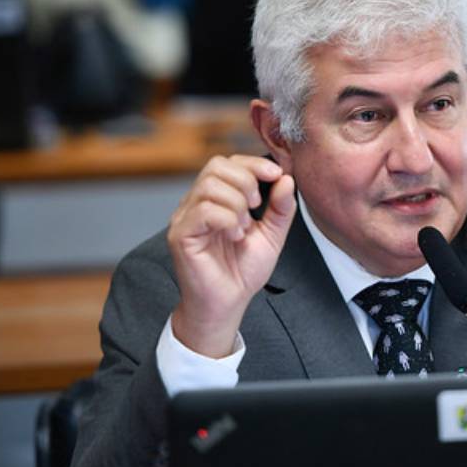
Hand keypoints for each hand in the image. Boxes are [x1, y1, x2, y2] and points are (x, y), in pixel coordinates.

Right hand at [167, 156, 295, 356]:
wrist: (228, 304)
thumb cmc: (243, 271)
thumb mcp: (272, 234)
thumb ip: (280, 207)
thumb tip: (286, 179)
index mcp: (216, 199)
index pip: (229, 162)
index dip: (254, 163)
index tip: (277, 174)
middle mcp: (196, 203)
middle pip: (217, 165)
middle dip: (246, 181)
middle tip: (256, 208)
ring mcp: (185, 217)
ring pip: (210, 185)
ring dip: (237, 203)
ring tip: (243, 228)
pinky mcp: (180, 234)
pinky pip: (204, 210)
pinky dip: (227, 220)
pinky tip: (234, 237)